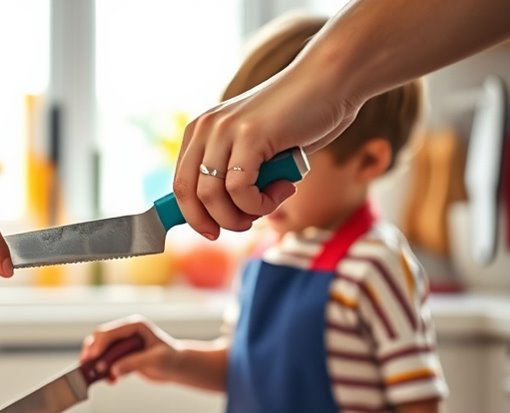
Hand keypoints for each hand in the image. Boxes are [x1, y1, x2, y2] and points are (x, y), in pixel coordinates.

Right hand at [80, 315, 181, 382]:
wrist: (178, 367)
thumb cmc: (171, 359)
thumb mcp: (154, 360)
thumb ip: (133, 363)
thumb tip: (113, 370)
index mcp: (134, 325)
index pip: (110, 332)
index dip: (99, 344)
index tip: (92, 357)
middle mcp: (126, 332)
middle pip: (100, 338)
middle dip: (93, 352)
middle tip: (88, 366)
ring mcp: (123, 343)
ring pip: (100, 350)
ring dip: (97, 363)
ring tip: (97, 376)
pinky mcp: (122, 356)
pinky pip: (107, 362)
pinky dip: (105, 371)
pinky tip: (111, 381)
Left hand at [173, 59, 360, 239]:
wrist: (330, 83)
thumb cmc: (298, 121)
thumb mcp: (255, 150)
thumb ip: (235, 174)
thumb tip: (216, 218)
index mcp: (201, 131)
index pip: (180, 185)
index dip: (192, 216)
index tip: (211, 233)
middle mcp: (206, 128)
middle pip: (187, 194)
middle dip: (212, 222)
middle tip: (243, 225)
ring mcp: (225, 129)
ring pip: (211, 196)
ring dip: (241, 215)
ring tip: (269, 204)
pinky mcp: (249, 135)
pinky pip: (239, 190)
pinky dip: (259, 204)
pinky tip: (283, 190)